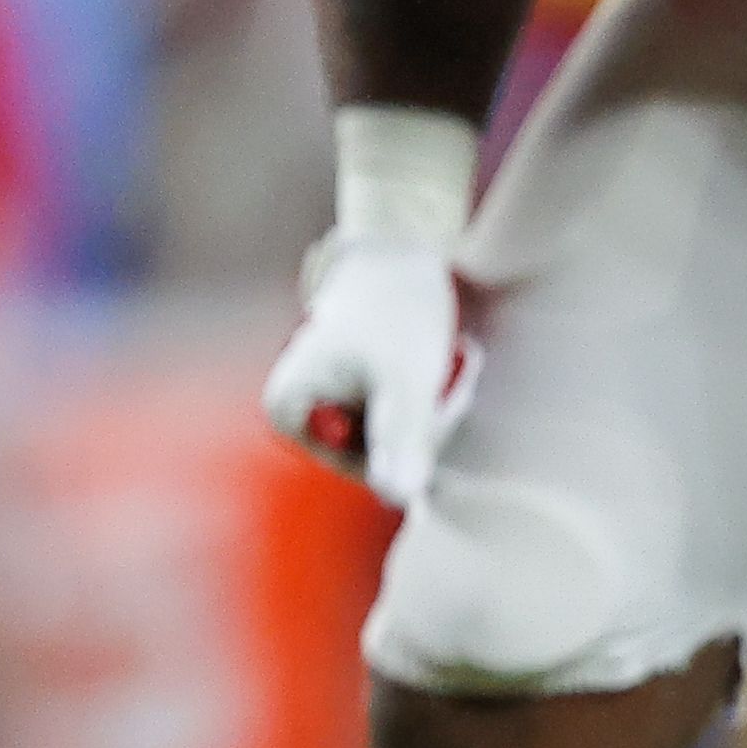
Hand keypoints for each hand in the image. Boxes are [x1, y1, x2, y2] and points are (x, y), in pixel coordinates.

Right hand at [265, 230, 475, 510]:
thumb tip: (399, 500)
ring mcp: (329, 403)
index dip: (408, 445)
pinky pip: (401, 417)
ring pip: (396, 436)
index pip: (363, 469)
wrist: (401, 247)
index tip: (433, 400)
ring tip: (454, 365)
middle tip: (457, 377)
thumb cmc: (396, 307)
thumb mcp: (406, 377)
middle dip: (427, 423)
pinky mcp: (358, 392)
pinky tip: (444, 366)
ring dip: (435, 408)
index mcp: (289, 411)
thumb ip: (402, 437)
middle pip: (379, 454)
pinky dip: (429, 398)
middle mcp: (300, 412)